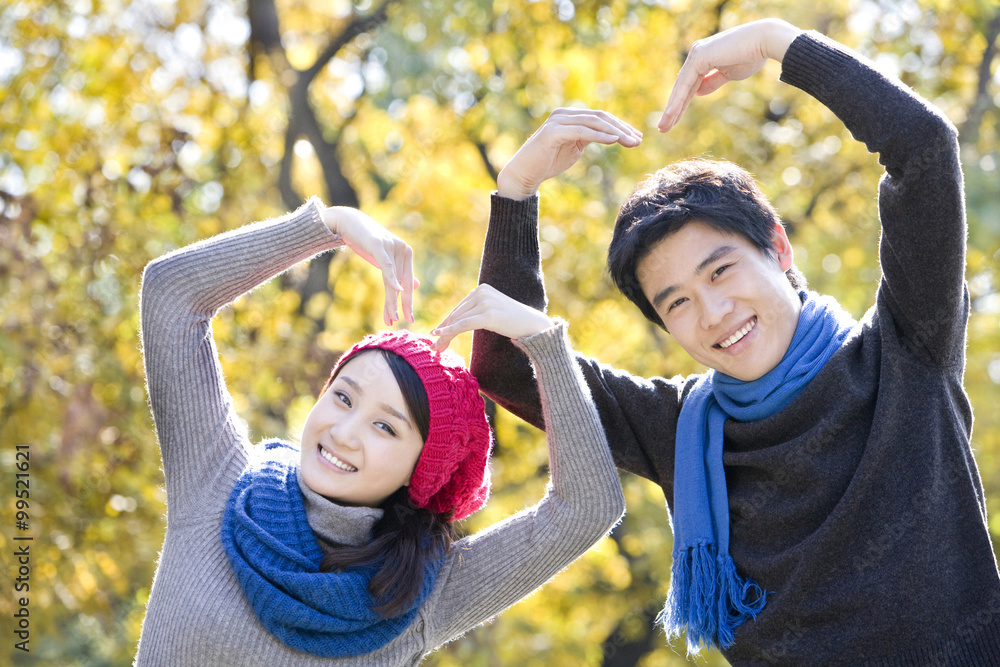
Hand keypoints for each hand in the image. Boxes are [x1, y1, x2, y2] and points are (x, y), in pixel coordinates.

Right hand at [321, 206, 417, 325]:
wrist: (348, 222)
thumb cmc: (367, 241)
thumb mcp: (385, 258)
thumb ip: (400, 271)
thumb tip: (415, 285)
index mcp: (406, 253)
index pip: (408, 283)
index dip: (408, 302)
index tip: (408, 319)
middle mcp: (403, 249)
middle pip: (403, 283)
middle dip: (402, 305)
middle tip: (403, 322)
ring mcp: (392, 246)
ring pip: (393, 280)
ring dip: (392, 300)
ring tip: (392, 317)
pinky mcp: (379, 244)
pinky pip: (387, 265)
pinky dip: (392, 278)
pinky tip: (396, 290)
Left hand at [431, 284, 554, 350]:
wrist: (534, 325)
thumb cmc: (515, 322)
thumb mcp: (493, 311)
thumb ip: (478, 311)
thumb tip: (459, 319)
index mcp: (481, 289)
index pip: (459, 308)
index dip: (446, 323)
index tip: (437, 336)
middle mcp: (481, 292)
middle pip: (456, 314)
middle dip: (444, 331)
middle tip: (434, 346)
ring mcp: (485, 302)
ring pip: (458, 320)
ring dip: (445, 335)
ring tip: (436, 348)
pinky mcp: (488, 314)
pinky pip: (464, 324)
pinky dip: (450, 331)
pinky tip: (440, 337)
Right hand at [496, 108, 641, 200]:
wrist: (524, 174)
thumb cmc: (548, 163)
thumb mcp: (574, 148)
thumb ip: (589, 138)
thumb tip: (611, 136)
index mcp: (570, 117)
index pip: (600, 117)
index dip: (620, 125)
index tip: (637, 137)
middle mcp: (564, 115)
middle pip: (600, 117)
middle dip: (622, 128)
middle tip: (638, 139)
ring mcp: (558, 122)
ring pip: (593, 122)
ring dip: (615, 131)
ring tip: (631, 141)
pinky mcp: (553, 132)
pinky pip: (582, 131)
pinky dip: (599, 135)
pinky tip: (614, 140)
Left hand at [658, 19, 801, 131]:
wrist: (764, 42)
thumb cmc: (751, 56)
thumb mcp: (728, 74)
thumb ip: (711, 82)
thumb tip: (697, 93)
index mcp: (703, 57)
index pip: (688, 85)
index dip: (681, 104)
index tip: (673, 121)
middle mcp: (696, 54)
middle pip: (681, 87)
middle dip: (672, 109)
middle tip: (663, 128)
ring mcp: (696, 54)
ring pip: (681, 87)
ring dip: (671, 109)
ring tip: (663, 127)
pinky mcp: (699, 56)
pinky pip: (686, 83)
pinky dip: (678, 100)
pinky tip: (671, 114)